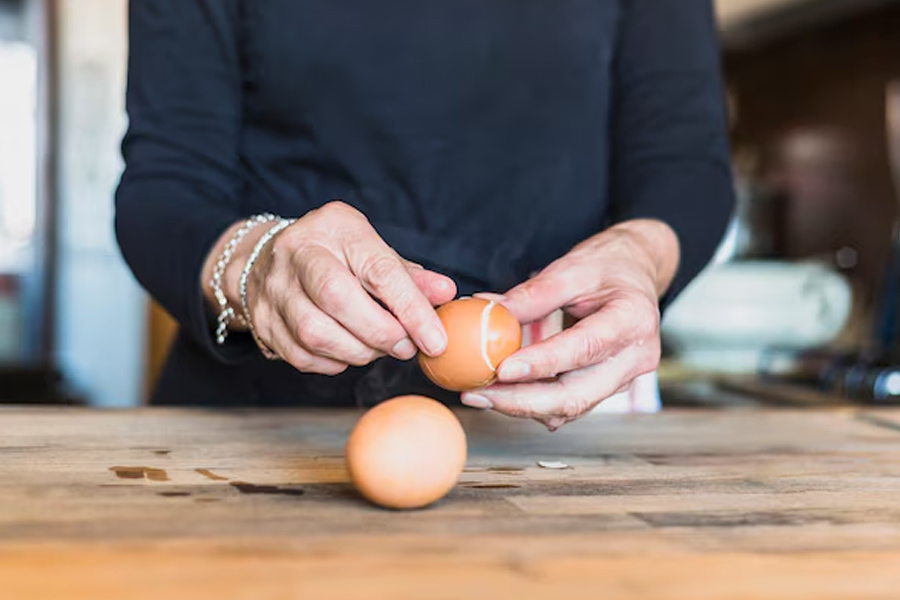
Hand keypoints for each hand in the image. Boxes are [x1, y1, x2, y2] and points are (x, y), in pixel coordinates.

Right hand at [205, 201, 455, 373]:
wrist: (269, 260)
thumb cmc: (335, 255)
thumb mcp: (373, 251)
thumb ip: (409, 276)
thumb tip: (446, 293)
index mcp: (334, 227)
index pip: (378, 270)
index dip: (411, 309)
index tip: (435, 340)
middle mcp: (297, 252)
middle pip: (337, 298)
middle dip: (380, 332)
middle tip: (405, 347)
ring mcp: (273, 287)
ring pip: (315, 333)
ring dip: (358, 352)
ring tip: (379, 348)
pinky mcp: (262, 321)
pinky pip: (302, 355)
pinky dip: (334, 362)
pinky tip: (349, 352)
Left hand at [460, 219, 678, 429]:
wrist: (635, 275)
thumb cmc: (606, 267)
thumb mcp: (571, 268)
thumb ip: (533, 294)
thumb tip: (487, 310)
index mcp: (632, 320)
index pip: (584, 349)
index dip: (541, 364)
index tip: (502, 369)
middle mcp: (634, 359)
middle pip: (576, 396)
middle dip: (522, 402)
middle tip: (477, 394)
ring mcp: (623, 379)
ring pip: (569, 408)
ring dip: (521, 406)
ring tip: (480, 393)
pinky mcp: (606, 389)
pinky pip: (568, 406)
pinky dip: (533, 403)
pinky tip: (502, 392)